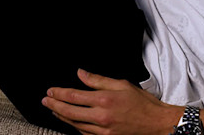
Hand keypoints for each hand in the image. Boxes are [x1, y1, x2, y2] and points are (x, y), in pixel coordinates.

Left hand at [42, 69, 180, 134]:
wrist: (157, 124)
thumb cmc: (143, 104)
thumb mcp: (121, 84)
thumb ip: (98, 80)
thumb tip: (80, 73)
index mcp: (104, 100)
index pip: (73, 96)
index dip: (58, 94)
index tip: (50, 91)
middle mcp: (101, 117)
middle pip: (69, 112)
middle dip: (54, 106)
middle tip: (45, 101)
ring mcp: (103, 131)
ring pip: (75, 125)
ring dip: (62, 117)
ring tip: (54, 111)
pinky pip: (85, 134)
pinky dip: (75, 127)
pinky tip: (71, 122)